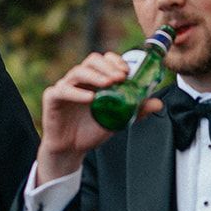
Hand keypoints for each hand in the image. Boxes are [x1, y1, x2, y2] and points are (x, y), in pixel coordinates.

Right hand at [37, 52, 162, 181]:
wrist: (72, 149)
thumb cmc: (92, 130)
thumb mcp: (117, 120)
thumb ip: (135, 110)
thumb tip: (158, 103)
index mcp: (94, 80)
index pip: (104, 60)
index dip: (115, 61)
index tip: (127, 72)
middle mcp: (80, 79)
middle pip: (92, 61)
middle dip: (108, 67)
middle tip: (121, 78)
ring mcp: (65, 86)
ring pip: (78, 71)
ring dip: (95, 76)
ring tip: (108, 85)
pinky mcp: (52, 98)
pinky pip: (63, 90)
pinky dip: (76, 93)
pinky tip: (90, 98)